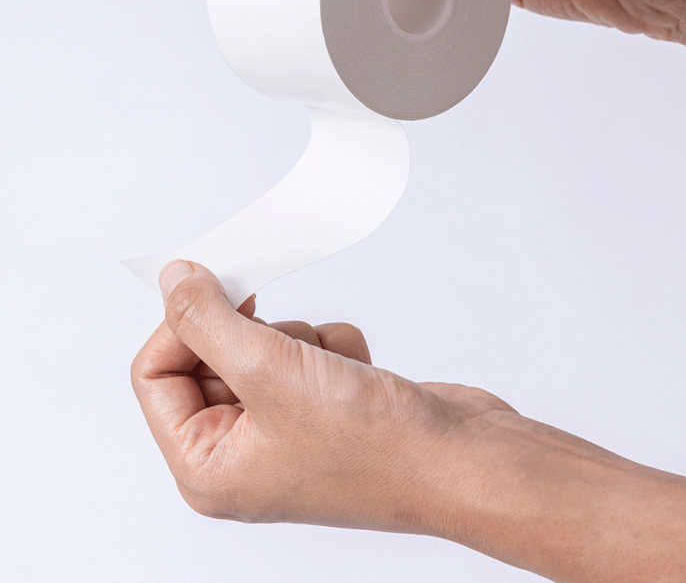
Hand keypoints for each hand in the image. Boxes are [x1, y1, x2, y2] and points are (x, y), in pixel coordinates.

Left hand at [130, 259, 515, 529]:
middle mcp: (242, 453)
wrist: (464, 461)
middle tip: (281, 325)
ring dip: (301, 339)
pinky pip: (306, 349)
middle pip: (211, 356)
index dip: (180, 324)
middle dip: (255, 333)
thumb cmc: (375, 448)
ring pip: (264, 345)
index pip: (156, 375)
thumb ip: (209, 321)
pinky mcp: (326, 406)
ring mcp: (287, 428)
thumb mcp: (270, 372)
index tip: (214, 284)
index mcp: (208, 468)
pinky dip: (332, 347)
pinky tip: (359, 372)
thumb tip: (173, 282)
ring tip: (334, 367)